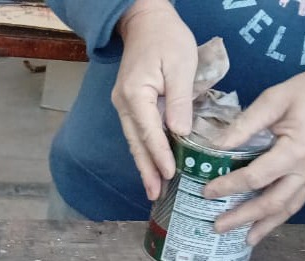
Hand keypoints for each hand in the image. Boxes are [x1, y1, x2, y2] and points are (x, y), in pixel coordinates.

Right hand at [113, 0, 197, 199]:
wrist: (146, 21)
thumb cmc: (166, 38)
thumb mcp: (181, 65)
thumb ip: (180, 100)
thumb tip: (180, 132)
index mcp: (135, 94)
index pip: (149, 132)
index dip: (160, 155)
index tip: (170, 174)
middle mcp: (124, 104)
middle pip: (136, 144)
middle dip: (146, 170)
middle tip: (155, 195)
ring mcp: (124, 106)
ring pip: (135, 142)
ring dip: (144, 165)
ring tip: (154, 188)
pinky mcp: (130, 105)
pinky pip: (137, 133)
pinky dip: (145, 151)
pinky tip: (153, 165)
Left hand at [205, 57, 304, 244]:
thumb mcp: (277, 98)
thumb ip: (246, 123)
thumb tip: (217, 145)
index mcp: (295, 151)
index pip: (254, 178)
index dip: (228, 186)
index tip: (206, 191)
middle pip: (271, 203)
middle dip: (242, 218)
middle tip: (217, 227)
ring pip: (288, 208)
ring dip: (265, 225)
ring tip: (245, 240)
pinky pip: (298, 200)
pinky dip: (281, 215)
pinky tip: (268, 221)